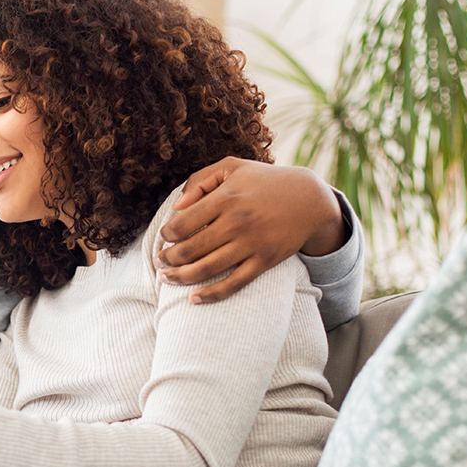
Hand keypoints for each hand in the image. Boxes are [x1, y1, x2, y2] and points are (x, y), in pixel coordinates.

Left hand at [156, 158, 346, 302]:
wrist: (309, 199)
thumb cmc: (264, 181)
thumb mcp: (232, 167)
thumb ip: (200, 180)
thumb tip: (176, 206)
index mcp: (225, 197)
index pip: (182, 223)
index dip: (166, 235)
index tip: (163, 238)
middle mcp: (236, 222)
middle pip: (189, 249)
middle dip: (166, 260)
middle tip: (157, 262)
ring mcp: (251, 244)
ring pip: (206, 269)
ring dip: (180, 278)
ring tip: (166, 279)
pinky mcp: (264, 261)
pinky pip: (233, 283)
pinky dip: (211, 294)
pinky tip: (193, 299)